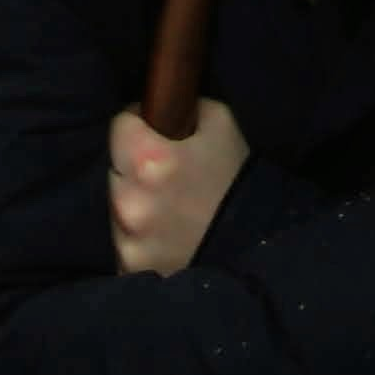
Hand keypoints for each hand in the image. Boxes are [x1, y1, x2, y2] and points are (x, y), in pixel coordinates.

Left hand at [107, 103, 247, 277]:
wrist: (259, 246)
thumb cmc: (238, 178)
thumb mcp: (220, 123)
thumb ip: (183, 108)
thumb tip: (160, 106)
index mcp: (148, 159)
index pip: (120, 124)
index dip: (140, 123)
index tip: (156, 132)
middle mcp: (129, 201)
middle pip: (115, 168)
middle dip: (135, 167)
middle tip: (167, 175)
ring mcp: (128, 240)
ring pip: (116, 207)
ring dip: (135, 203)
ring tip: (170, 210)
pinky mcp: (130, 268)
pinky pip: (125, 243)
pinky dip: (140, 238)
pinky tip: (167, 236)